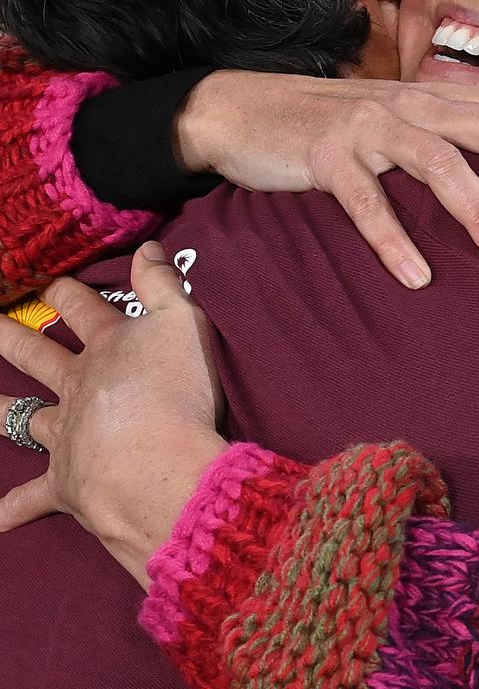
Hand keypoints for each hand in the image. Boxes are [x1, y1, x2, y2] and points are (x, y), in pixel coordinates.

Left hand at [0, 244, 227, 588]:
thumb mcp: (183, 321)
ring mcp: (65, 434)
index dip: (63, 290)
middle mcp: (76, 385)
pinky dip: (14, 508)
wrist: (160, 468)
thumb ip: (162, 283)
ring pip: (23, 417)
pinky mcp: (64, 482)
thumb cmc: (179, 390)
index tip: (48, 281)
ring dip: (2, 410)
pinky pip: (32, 498)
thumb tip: (144, 247)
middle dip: (11, 336)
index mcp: (106, 346)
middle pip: (36, 354)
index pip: (78, 306)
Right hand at [175, 72, 478, 286]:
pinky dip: (392, 238)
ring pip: (439, 163)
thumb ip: (454, 134)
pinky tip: (417, 276)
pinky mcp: (325, 156)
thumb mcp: (402, 121)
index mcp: (437, 97)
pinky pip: (364, 200)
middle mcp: (412, 104)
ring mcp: (367, 127)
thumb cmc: (338, 125)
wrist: (245, 109)